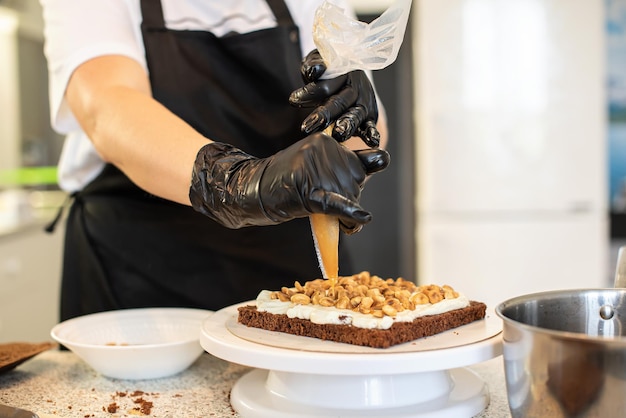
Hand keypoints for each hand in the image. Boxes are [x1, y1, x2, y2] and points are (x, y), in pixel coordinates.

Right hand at [189, 133, 389, 232]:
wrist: (254, 188)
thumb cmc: (288, 180)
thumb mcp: (316, 163)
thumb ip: (345, 162)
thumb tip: (384, 158)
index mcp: (328, 140)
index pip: (365, 159)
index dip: (368, 169)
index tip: (366, 174)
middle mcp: (326, 150)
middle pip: (358, 181)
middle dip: (353, 198)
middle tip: (342, 211)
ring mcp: (316, 169)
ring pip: (350, 197)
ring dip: (351, 216)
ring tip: (341, 223)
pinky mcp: (308, 190)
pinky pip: (335, 203)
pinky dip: (350, 213)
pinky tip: (361, 218)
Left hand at [289, 49, 379, 147]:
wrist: (350, 72)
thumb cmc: (328, 71)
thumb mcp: (318, 61)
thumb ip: (313, 66)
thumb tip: (312, 72)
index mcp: (343, 73)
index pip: (325, 83)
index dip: (310, 92)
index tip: (293, 100)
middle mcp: (355, 88)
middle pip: (338, 102)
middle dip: (323, 115)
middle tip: (307, 127)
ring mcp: (363, 103)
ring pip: (355, 115)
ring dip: (347, 125)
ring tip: (338, 134)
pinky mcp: (370, 117)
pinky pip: (371, 126)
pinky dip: (372, 133)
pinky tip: (372, 142)